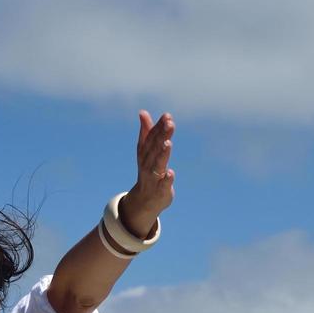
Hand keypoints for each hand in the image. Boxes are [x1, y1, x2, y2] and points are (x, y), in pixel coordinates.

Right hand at [121, 110, 175, 237]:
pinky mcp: (160, 191)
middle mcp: (147, 164)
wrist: (145, 200)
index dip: (159, 127)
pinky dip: (166, 180)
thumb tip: (142, 112)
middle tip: (170, 124)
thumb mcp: (146, 151)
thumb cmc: (148, 171)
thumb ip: (146, 131)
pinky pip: (162, 185)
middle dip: (162, 136)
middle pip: (154, 149)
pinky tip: (171, 172)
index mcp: (144, 153)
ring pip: (157, 165)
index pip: (152, 138)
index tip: (167, 116)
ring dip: (162, 154)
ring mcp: (153, 178)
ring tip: (168, 143)